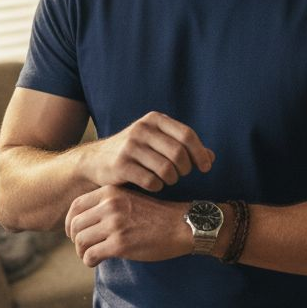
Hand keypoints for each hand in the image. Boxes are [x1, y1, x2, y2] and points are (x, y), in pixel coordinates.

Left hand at [64, 186, 191, 266]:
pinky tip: (97, 262)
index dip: (70, 222)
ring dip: (82, 252)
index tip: (74, 232)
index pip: (76, 206)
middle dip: (74, 239)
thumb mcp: (131, 199)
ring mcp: (114, 225)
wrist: (182, 225)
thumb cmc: (157, 215)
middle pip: (75, 225)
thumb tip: (86, 220)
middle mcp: (110, 206)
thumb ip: (109, 204)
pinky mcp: (120, 244)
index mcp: (111, 192)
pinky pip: (90, 255)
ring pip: (80, 241)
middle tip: (82, 247)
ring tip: (91, 255)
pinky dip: (89, 261)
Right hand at [84, 111, 213, 191]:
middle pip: (179, 153)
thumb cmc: (135, 153)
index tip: (205, 167)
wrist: (95, 161)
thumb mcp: (158, 143)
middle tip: (181, 175)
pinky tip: (152, 184)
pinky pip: (151, 181)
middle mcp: (141, 129)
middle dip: (185, 169)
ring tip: (167, 180)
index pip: (187, 135)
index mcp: (154, 120)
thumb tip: (211, 158)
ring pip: (167, 169)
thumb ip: (184, 148)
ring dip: (172, 179)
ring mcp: (129, 147)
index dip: (200, 153)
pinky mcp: (120, 165)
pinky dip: (157, 186)